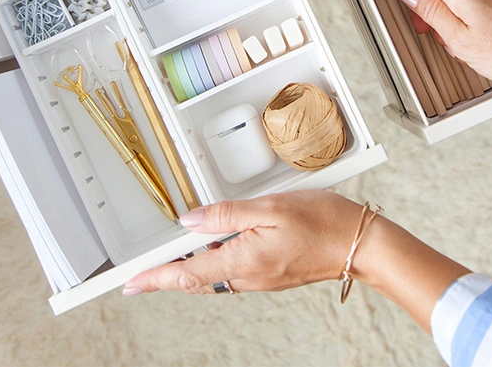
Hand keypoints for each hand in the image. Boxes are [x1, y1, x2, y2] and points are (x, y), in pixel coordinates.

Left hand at [123, 189, 471, 333]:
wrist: (360, 244)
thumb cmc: (324, 222)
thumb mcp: (271, 207)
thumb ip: (226, 215)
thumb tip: (191, 221)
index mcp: (244, 260)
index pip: (187, 273)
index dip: (155, 278)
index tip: (131, 284)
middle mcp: (248, 276)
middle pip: (195, 279)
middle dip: (165, 275)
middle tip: (138, 274)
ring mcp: (258, 279)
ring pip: (211, 276)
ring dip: (187, 270)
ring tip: (166, 260)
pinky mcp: (268, 275)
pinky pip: (230, 272)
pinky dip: (211, 264)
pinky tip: (209, 250)